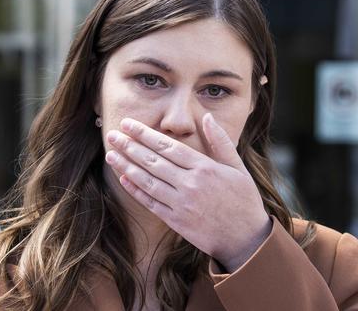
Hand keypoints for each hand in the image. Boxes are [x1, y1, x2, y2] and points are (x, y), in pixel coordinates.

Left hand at [104, 113, 271, 271]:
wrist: (246, 239)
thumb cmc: (244, 200)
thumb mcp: (238, 167)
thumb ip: (220, 141)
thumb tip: (207, 117)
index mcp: (204, 168)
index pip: (168, 146)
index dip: (145, 134)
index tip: (128, 124)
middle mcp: (190, 184)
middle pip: (153, 161)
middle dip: (130, 146)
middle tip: (112, 135)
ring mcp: (181, 204)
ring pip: (147, 181)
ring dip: (126, 166)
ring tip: (111, 154)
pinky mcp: (176, 221)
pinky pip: (151, 203)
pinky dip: (136, 191)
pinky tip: (123, 179)